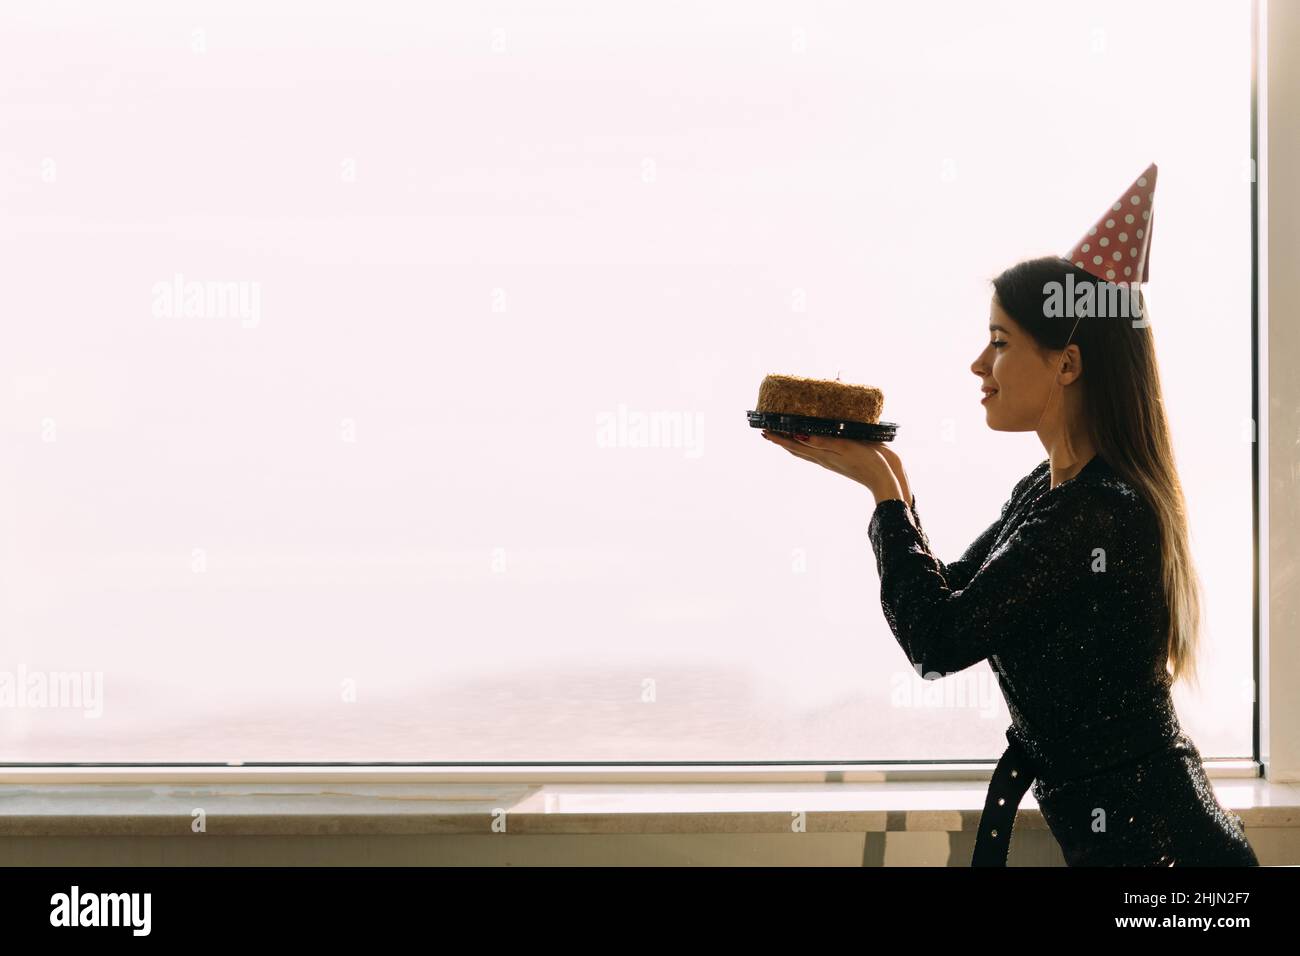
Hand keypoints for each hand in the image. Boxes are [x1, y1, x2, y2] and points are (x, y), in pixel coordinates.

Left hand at [761, 429, 903, 503]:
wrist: (887, 479)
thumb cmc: (868, 462)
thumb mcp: (845, 447)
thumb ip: (823, 441)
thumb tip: (798, 436)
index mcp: (822, 455)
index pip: (794, 446)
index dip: (778, 439)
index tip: (764, 430)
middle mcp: (824, 458)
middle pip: (796, 449)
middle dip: (782, 440)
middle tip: (769, 430)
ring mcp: (833, 459)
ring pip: (807, 451)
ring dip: (794, 442)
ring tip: (785, 433)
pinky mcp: (844, 458)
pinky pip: (820, 450)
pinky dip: (811, 442)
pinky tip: (815, 438)